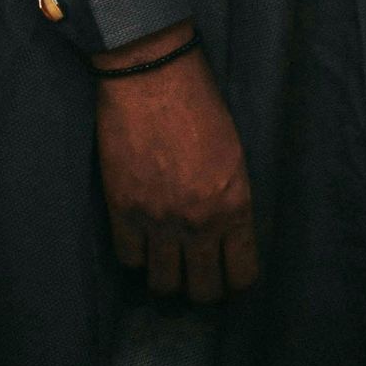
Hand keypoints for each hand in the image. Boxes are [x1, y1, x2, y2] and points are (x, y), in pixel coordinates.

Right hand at [93, 26, 258, 302]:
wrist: (152, 75)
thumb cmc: (200, 102)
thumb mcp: (233, 152)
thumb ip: (230, 198)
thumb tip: (225, 232)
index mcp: (234, 204)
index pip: (242, 273)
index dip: (237, 282)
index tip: (231, 278)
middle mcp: (198, 222)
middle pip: (202, 291)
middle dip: (203, 288)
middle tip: (199, 274)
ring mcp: (158, 221)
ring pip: (163, 284)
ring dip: (167, 276)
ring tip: (168, 261)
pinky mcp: (123, 211)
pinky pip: (128, 259)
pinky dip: (136, 254)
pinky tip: (141, 239)